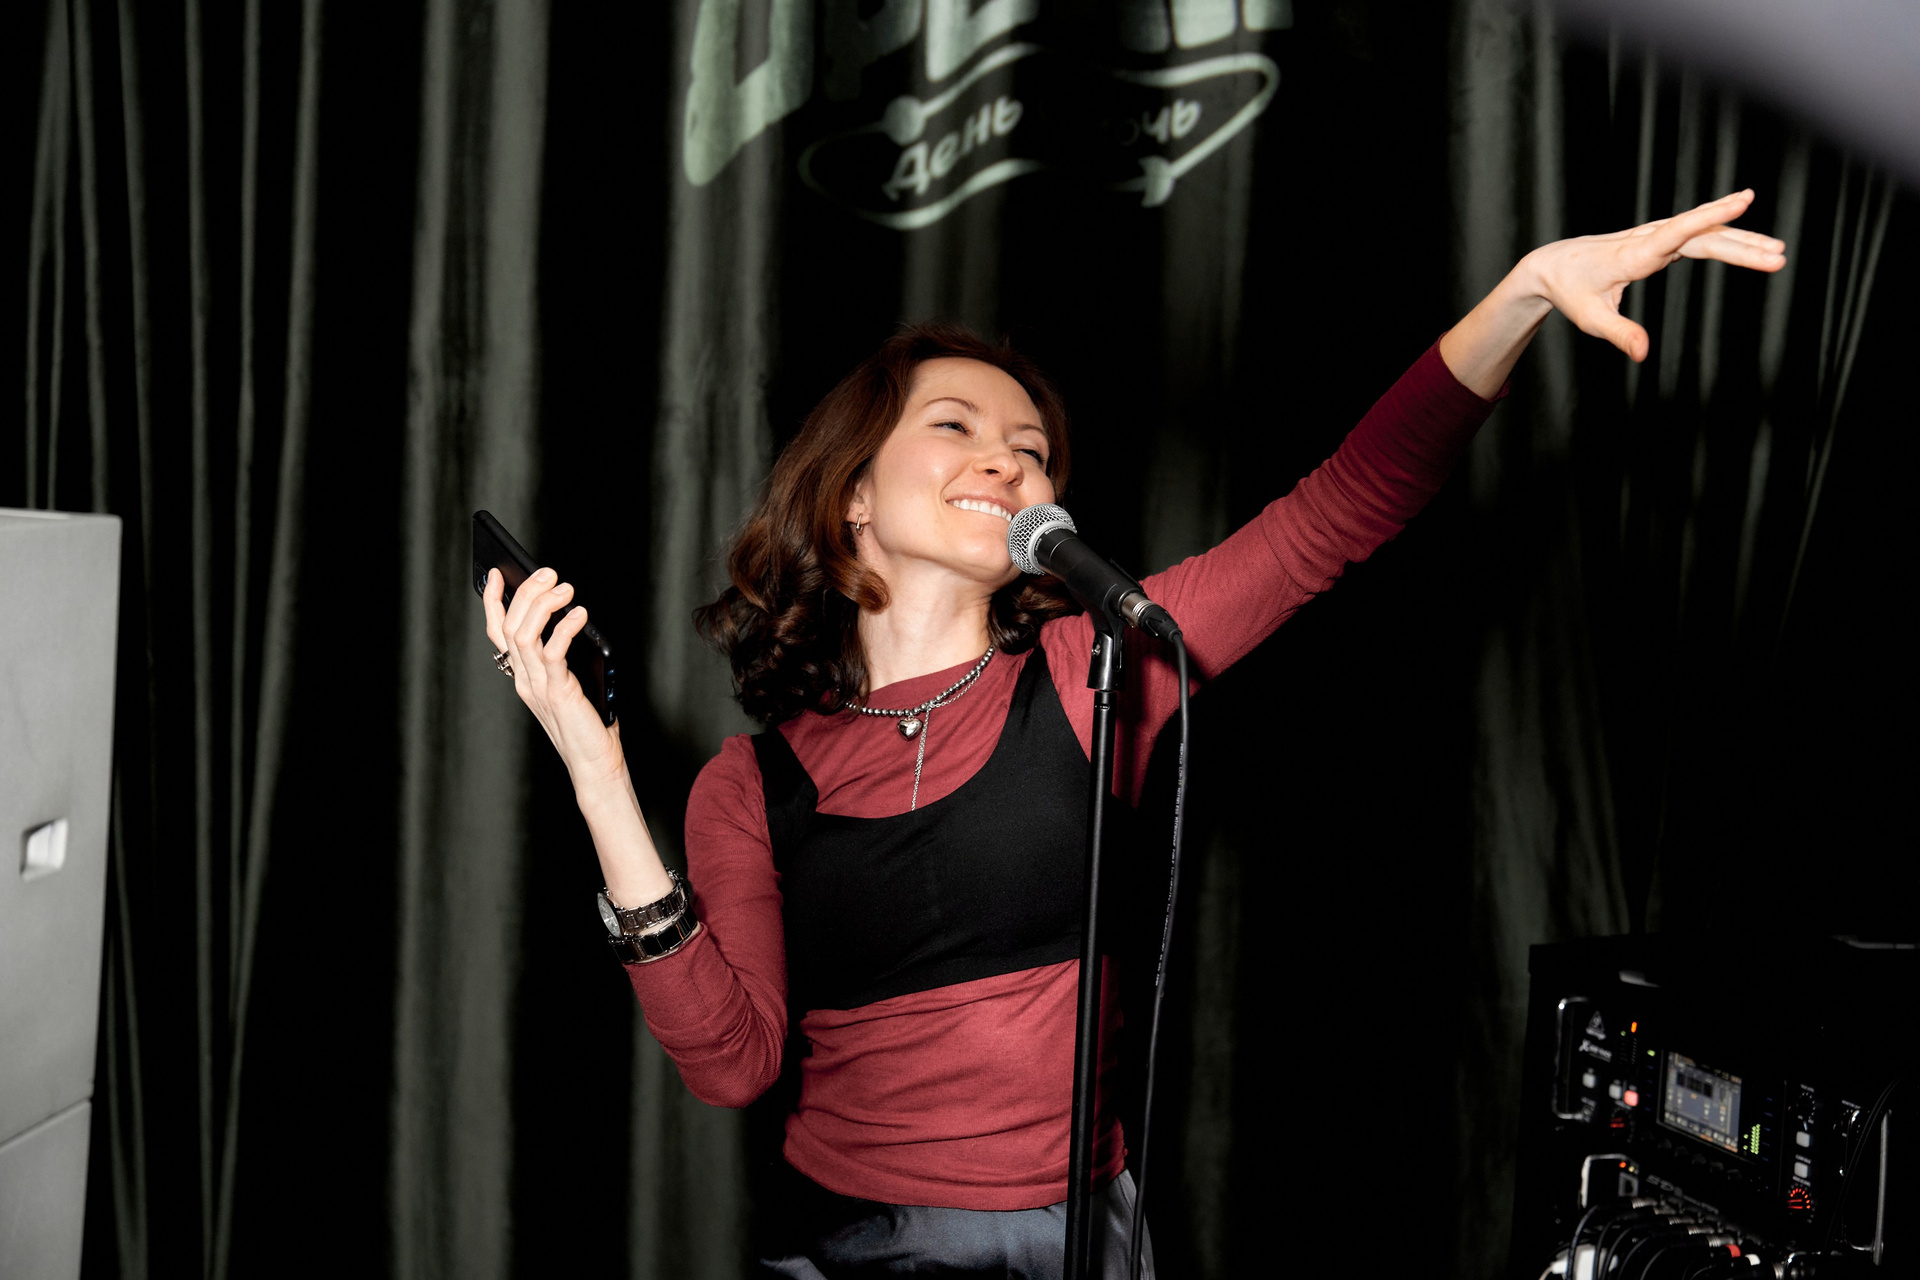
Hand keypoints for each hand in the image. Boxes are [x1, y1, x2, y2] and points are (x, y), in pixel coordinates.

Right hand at [482, 567, 624, 786]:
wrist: (594, 764)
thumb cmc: (588, 723)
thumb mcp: (569, 683)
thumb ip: (563, 656)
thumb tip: (572, 616)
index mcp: (523, 676)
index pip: (498, 633)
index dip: (494, 602)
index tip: (497, 573)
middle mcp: (524, 679)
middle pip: (511, 626)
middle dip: (526, 593)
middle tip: (547, 572)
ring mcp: (538, 686)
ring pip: (524, 634)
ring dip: (543, 605)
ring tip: (565, 588)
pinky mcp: (558, 692)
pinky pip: (553, 652)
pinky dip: (564, 628)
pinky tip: (580, 614)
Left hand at [1525, 188, 1787, 361]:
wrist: (1553, 265)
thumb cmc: (1570, 291)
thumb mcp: (1590, 318)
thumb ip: (1620, 334)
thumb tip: (1643, 355)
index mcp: (1634, 254)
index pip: (1679, 231)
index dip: (1711, 215)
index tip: (1744, 199)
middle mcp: (1648, 239)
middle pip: (1704, 236)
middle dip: (1743, 245)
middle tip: (1780, 258)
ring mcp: (1655, 236)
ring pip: (1705, 233)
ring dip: (1741, 241)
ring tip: (1777, 253)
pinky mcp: (1659, 240)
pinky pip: (1698, 235)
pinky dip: (1725, 236)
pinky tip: (1748, 243)